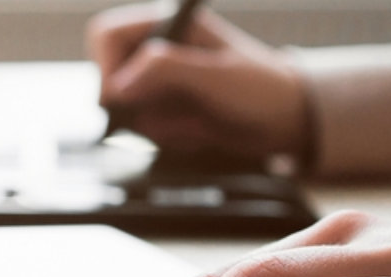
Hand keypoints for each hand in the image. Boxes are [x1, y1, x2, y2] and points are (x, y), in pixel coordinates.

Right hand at [89, 3, 308, 157]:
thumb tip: (118, 85)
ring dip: (155, 125)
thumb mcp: (216, 77)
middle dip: (135, 105)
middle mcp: (155, 50)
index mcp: (166, 25)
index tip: (119, 97)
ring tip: (195, 121)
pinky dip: (165, 137)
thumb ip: (167, 71)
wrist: (285, 120)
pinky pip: (141, 130)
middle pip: (108, 77)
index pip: (107, 36)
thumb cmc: (261, 88)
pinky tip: (196, 130)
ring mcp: (156, 82)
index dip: (105, 66)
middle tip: (169, 114)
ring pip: (123, 109)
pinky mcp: (161, 109)